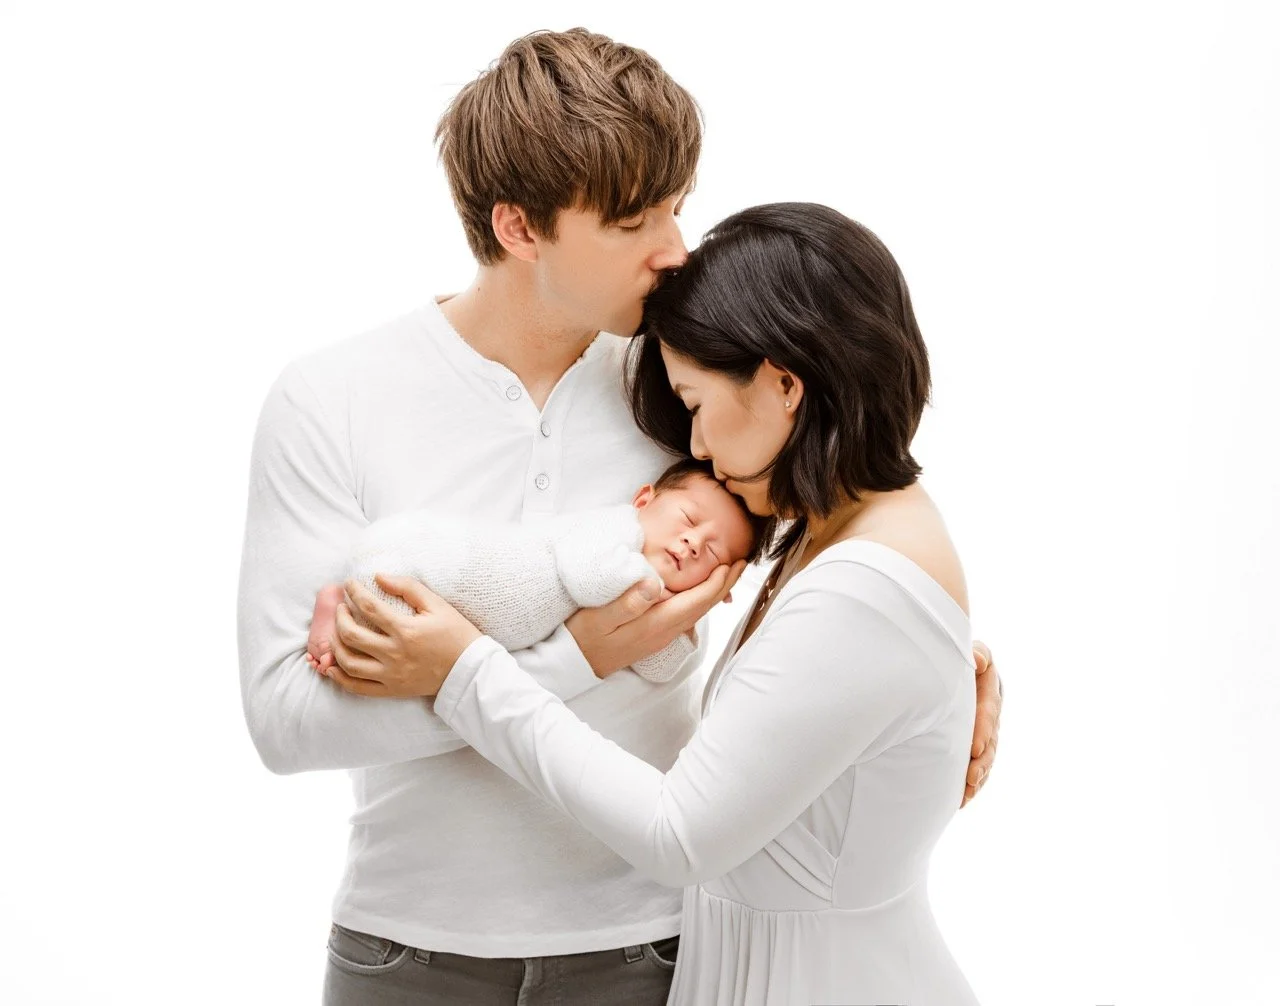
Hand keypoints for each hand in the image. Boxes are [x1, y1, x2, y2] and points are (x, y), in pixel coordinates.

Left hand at [323, 574, 482, 697]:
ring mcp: (391, 675)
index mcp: (406, 630)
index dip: (354, 592)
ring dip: (335, 645)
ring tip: (337, 633)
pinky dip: (340, 677)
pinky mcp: (392, 690)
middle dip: (340, 617)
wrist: (470, 670)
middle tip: (341, 607)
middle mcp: (395, 654)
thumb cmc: (457, 634)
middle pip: (352, 635)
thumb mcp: (437, 604)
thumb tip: (378, 577)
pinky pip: (357, 688)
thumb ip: (408, 587)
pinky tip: (332, 666)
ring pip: (349, 663)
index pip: (369, 607)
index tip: (349, 584)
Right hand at [567, 561, 747, 677]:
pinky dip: (698, 600)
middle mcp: (664, 632)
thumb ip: (627, 602)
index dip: (718, 582)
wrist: (573, 663)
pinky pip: (685, 616)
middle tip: (741, 563)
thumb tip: (655, 584)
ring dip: (713, 592)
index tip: (733, 563)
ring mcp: (660, 636)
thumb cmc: (583, 636)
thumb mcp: (599, 617)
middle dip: (724, 585)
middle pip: (704, 607)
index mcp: (656, 623)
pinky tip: (697, 592)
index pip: (697, 601)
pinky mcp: (653, 635)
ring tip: (725, 573)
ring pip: (696, 612)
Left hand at [961, 639, 1001, 807]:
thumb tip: (978, 661)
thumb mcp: (972, 651)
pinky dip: (973, 781)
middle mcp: (990, 711)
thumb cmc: (956, 654)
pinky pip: (979, 763)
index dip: (984, 731)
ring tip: (968, 792)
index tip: (975, 748)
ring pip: (986, 756)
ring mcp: (985, 728)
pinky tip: (964, 797)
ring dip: (978, 776)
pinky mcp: (976, 741)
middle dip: (982, 761)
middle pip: (991, 740)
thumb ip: (977, 654)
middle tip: (971, 777)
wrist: (948, 665)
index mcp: (990, 689)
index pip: (989, 711)